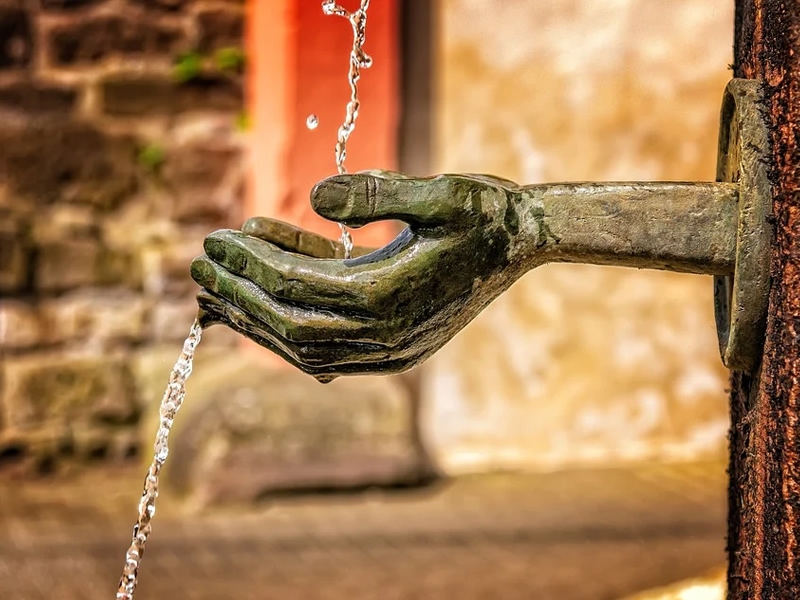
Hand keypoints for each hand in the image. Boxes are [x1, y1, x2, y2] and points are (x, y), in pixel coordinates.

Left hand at [191, 171, 529, 380]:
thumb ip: (379, 193)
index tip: (214, 237)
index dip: (250, 263)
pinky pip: (328, 340)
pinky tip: (268, 286)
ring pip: (303, 342)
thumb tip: (314, 194)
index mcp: (391, 300)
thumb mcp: (443, 191)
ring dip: (257, 315)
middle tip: (197, 268)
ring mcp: (389, 348)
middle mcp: (385, 336)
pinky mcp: (392, 344)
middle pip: (290, 324)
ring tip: (215, 290)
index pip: (296, 288)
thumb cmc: (486, 213)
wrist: (524, 243)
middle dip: (239, 295)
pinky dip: (292, 318)